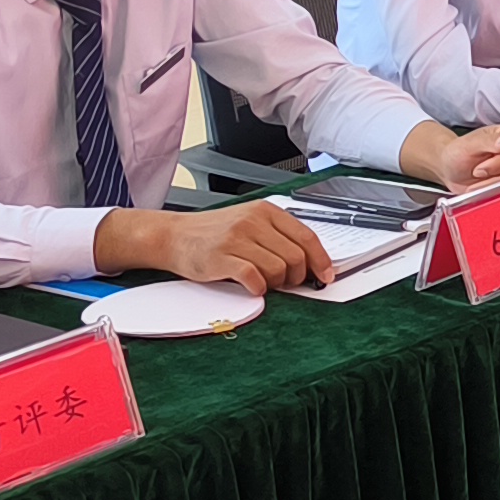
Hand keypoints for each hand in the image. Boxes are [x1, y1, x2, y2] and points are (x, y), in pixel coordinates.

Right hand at [104, 200, 328, 294]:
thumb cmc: (214, 233)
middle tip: (285, 283)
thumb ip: (278, 237)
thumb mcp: (249, 223)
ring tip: (263, 282)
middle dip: (296, 277)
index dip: (321, 260)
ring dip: (276, 284)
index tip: (326, 275)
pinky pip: (254, 278)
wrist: (173, 235)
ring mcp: (237, 238)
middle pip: (296, 256)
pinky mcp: (221, 257)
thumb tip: (310, 263)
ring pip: (278, 269)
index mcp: (266, 211)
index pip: (307, 236)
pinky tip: (252, 287)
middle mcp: (253, 221)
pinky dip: (259, 288)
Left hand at [408, 121, 499, 189]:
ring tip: (480, 183)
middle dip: (496, 176)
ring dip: (496, 185)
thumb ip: (488, 141)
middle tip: (478, 174)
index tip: (480, 168)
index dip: (499, 163)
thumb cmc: (459, 154)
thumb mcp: (468, 146)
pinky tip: (487, 189)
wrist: (453, 171)